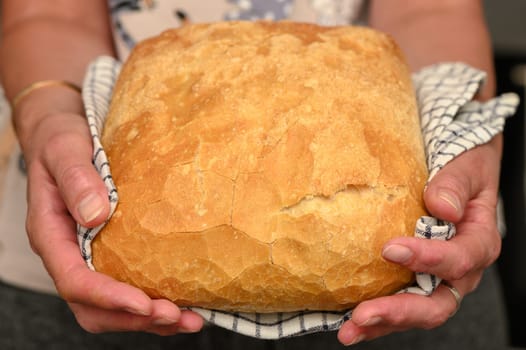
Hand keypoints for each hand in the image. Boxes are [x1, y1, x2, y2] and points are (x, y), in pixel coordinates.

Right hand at [23, 111, 203, 334]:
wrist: (62, 135)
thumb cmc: (59, 142)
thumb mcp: (64, 152)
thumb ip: (76, 181)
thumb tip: (97, 215)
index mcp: (52, 235)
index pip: (74, 281)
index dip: (108, 297)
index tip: (144, 304)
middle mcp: (69, 254)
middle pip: (93, 307)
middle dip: (134, 318)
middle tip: (176, 316)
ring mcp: (89, 256)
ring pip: (111, 307)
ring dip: (149, 319)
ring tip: (189, 320)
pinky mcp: (109, 252)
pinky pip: (127, 287)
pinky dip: (154, 302)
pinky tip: (185, 301)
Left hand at [337, 135, 502, 344]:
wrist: (459, 169)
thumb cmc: (467, 167)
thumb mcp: (466, 168)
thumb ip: (454, 186)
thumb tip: (442, 208)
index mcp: (478, 243)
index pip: (458, 260)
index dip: (427, 259)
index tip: (390, 249)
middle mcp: (460, 270)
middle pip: (437, 302)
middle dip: (400, 312)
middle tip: (364, 313)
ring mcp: (436, 278)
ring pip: (415, 311)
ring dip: (382, 323)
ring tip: (349, 330)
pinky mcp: (415, 278)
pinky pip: (399, 301)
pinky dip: (377, 315)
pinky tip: (348, 320)